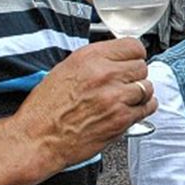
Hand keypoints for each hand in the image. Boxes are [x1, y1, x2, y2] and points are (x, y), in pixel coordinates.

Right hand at [12, 38, 155, 171]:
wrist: (38, 138)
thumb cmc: (45, 109)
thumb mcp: (65, 70)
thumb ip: (94, 61)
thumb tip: (115, 58)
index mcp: (89, 58)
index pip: (133, 46)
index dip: (134, 55)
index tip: (132, 60)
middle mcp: (105, 74)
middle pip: (142, 66)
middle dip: (135, 75)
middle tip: (125, 83)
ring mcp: (116, 97)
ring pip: (147, 87)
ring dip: (139, 93)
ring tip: (126, 98)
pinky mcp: (122, 119)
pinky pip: (147, 108)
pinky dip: (142, 108)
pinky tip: (131, 110)